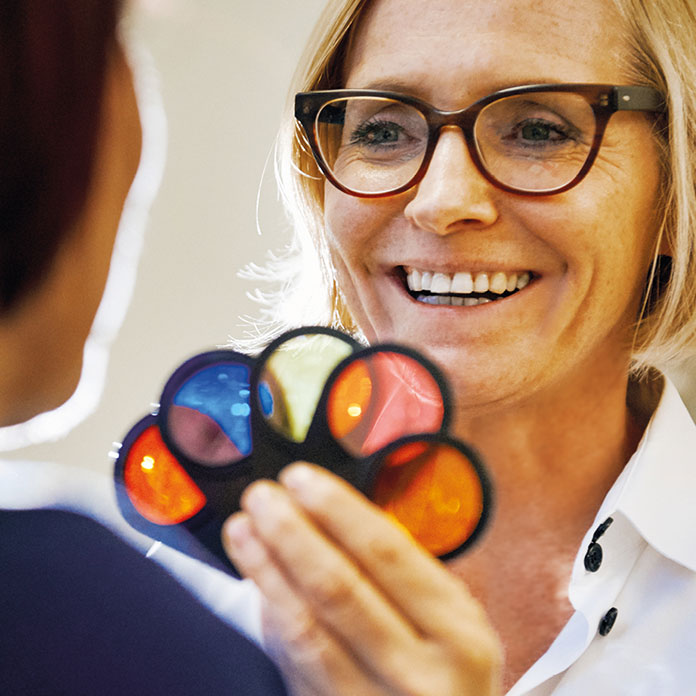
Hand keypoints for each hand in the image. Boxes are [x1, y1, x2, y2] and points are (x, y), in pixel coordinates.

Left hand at [222, 462, 501, 695]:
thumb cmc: (449, 676)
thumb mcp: (455, 624)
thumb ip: (406, 576)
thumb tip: (330, 513)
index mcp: (457, 634)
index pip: (387, 552)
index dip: (337, 509)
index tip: (302, 478)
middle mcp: (417, 673)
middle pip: (338, 588)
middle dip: (291, 532)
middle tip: (262, 497)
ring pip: (304, 628)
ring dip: (265, 570)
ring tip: (242, 529)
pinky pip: (292, 661)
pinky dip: (270, 616)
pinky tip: (256, 582)